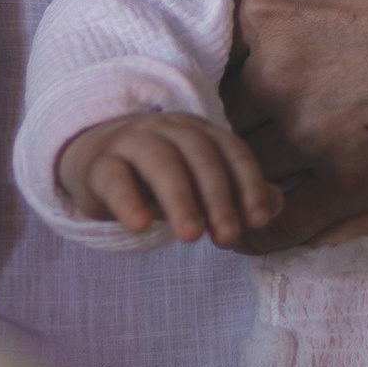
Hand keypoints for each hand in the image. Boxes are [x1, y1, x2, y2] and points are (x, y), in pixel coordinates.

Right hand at [55, 109, 281, 245]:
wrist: (92, 162)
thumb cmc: (157, 179)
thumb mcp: (198, 188)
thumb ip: (238, 195)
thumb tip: (274, 205)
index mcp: (199, 131)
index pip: (231, 150)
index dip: (248, 184)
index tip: (258, 220)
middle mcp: (167, 129)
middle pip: (199, 156)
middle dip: (218, 197)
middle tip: (227, 237)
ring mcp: (130, 141)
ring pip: (159, 161)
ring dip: (180, 198)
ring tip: (191, 236)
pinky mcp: (97, 164)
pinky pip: (113, 176)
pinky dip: (128, 200)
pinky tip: (140, 225)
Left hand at [198, 0, 367, 242]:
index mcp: (267, 0)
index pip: (195, 40)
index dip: (198, 50)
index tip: (213, 55)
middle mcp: (278, 73)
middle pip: (208, 107)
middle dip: (210, 111)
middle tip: (223, 112)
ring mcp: (315, 135)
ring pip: (235, 166)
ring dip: (229, 168)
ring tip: (232, 164)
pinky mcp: (357, 184)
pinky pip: (275, 224)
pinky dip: (252, 228)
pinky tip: (244, 221)